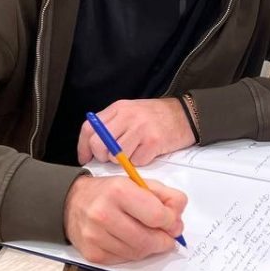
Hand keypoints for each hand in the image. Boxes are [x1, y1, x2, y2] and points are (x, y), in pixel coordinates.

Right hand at [63, 175, 185, 262]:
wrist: (72, 202)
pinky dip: (133, 253)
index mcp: (119, 191)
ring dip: (150, 248)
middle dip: (164, 240)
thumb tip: (178, 218)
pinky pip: (124, 260)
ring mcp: (96, 236)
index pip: (157, 216)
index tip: (172, 222)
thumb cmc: (108, 192)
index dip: (171, 222)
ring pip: (138, 253)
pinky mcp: (93, 254)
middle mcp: (104, 214)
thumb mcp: (138, 182)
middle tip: (166, 236)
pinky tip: (130, 241)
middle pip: (148, 240)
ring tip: (147, 236)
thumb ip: (165, 196)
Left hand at [78, 98, 194, 165]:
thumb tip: (93, 148)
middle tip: (112, 158)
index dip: (83, 147)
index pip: (89, 127)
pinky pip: (136, 161)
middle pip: (99, 144)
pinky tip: (148, 152)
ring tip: (134, 152)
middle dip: (102, 157)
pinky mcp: (153, 141)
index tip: (86, 158)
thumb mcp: (130, 112)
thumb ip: (112, 125)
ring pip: (116, 156)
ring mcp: (140, 128)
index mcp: (118, 108)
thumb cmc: (156, 117)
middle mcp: (127, 116)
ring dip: (123, 161)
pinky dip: (141, 162)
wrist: (186, 115)